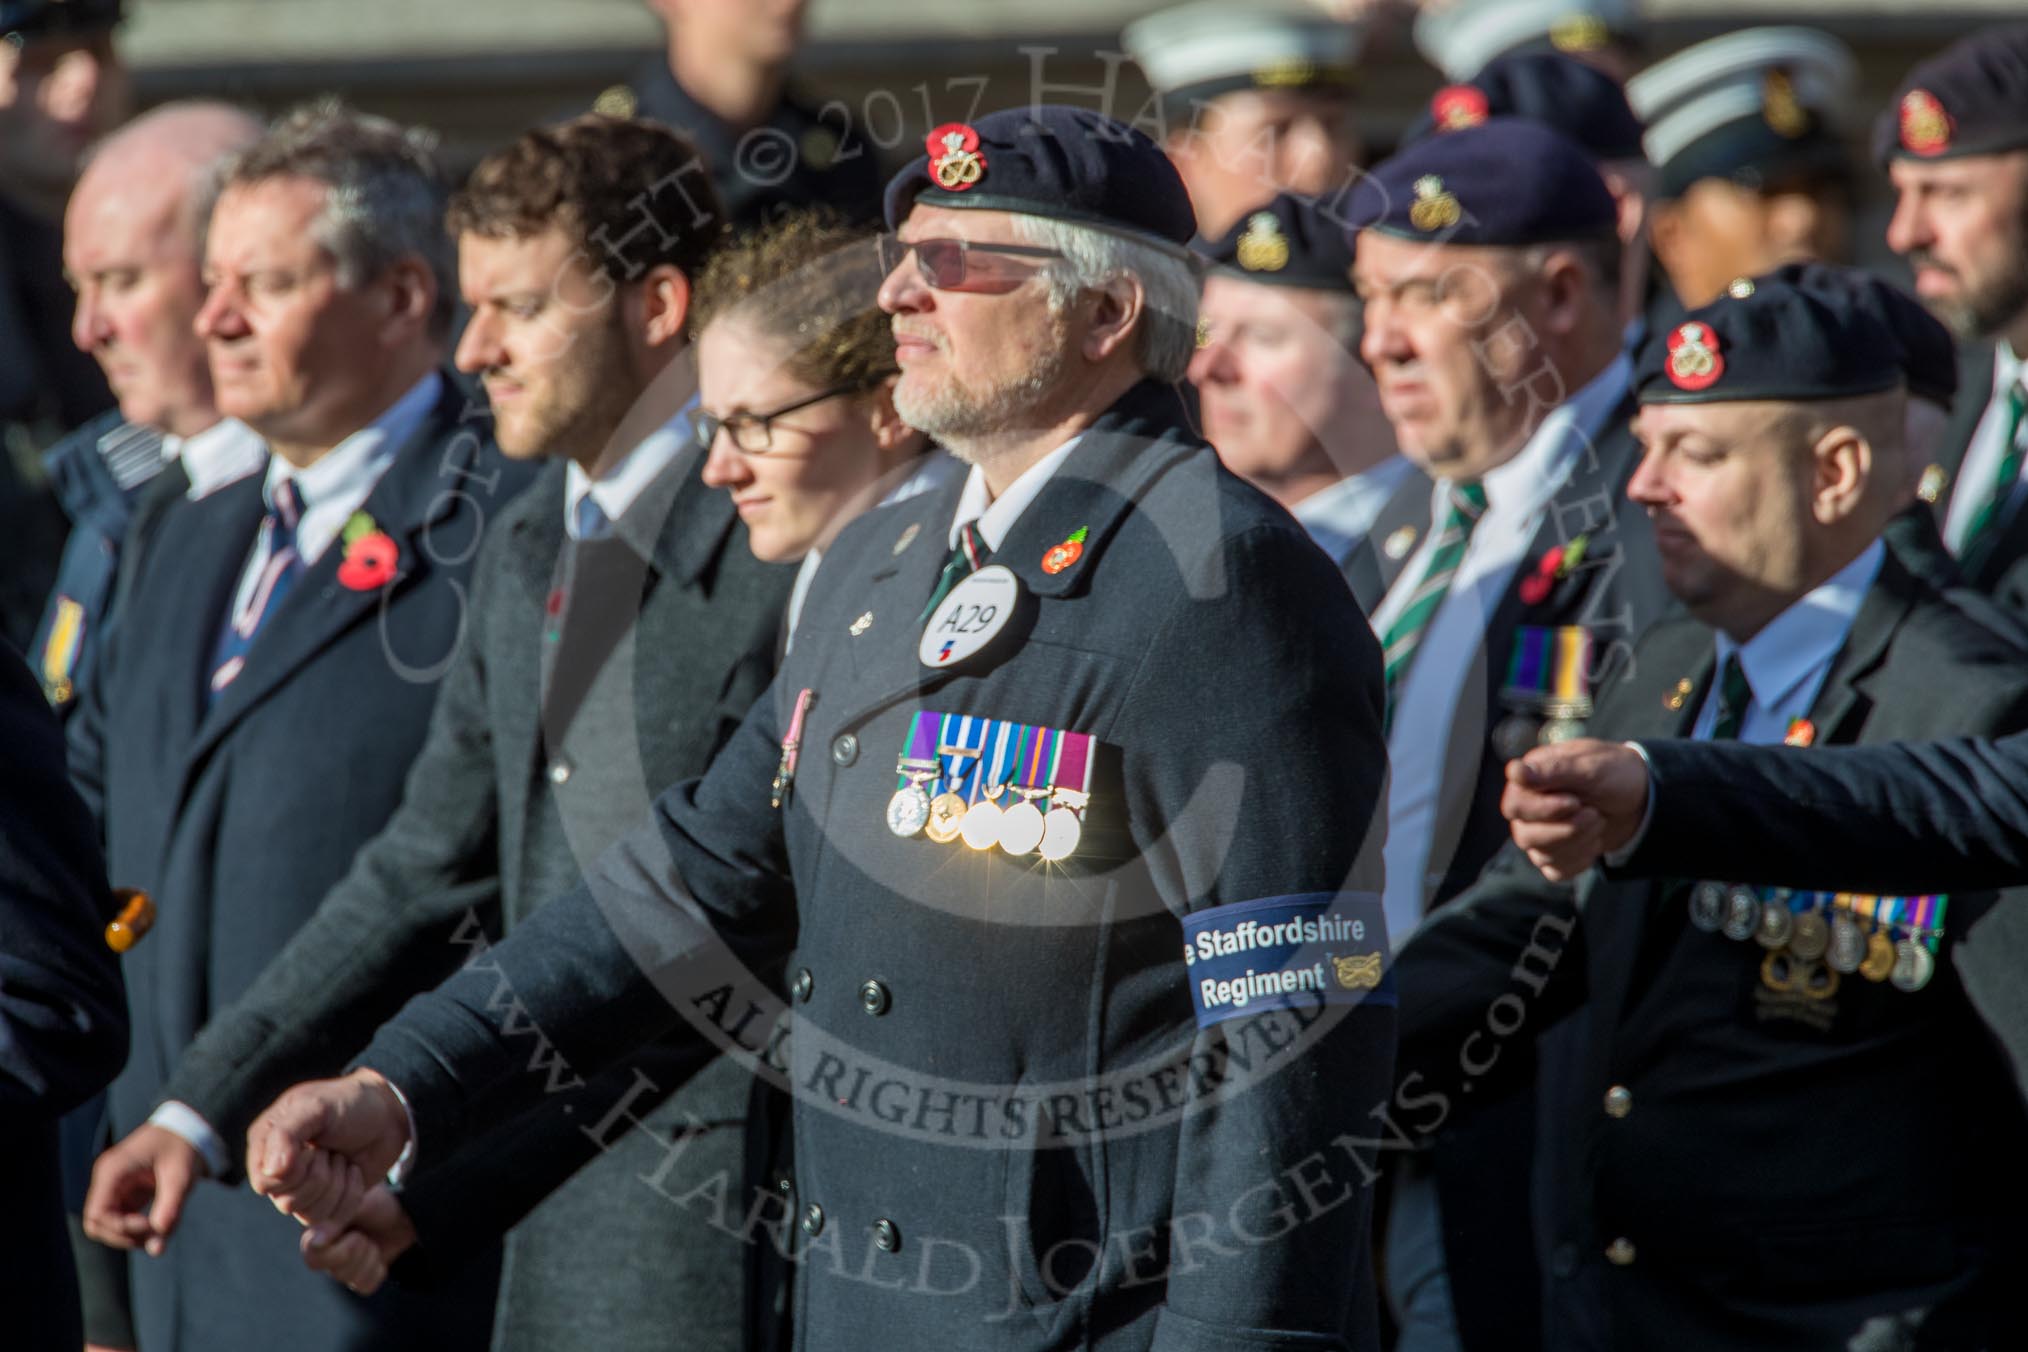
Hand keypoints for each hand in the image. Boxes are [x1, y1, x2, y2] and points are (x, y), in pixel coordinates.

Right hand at [82, 1123, 207, 1255]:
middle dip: (124, 1236)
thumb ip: (169, 1211)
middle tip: (157, 1235)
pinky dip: (139, 1230)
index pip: (98, 1214)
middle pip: (97, 1224)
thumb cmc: (183, 1146)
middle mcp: (107, 1180)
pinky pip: (123, 1221)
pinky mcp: (125, 1195)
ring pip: (108, 1226)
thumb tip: (156, 1249)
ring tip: (162, 1231)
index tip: (150, 1225)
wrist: (188, 1128)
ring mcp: (114, 1188)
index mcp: (113, 1170)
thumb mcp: (180, 1177)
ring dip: (132, 1236)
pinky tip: (162, 1226)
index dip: (120, 1229)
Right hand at [246, 1069, 410, 1229]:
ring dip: (337, 1184)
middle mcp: (278, 1171)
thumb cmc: (350, 1103)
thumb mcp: (318, 1106)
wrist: (389, 1115)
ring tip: (342, 1157)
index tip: (313, 1147)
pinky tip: (353, 1171)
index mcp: (266, 1143)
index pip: (264, 1183)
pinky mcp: (325, 1202)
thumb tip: (271, 1171)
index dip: (292, 1172)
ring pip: (310, 1215)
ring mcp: (301, 1189)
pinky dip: (351, 1195)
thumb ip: (287, 1133)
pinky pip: (332, 1220)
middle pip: (287, 1203)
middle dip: (320, 1176)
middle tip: (330, 1149)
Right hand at [302, 1184, 415, 1295]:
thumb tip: (315, 1243)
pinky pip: (365, 1286)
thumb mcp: (355, 1202)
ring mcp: (338, 1269)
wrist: (398, 1211)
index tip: (353, 1231)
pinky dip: (377, 1269)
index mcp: (313, 1235)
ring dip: (370, 1255)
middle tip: (362, 1233)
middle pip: (337, 1272)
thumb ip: (333, 1220)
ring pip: (352, 1280)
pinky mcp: (357, 1279)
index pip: (314, 1257)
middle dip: (358, 1249)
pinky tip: (377, 1254)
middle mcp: (321, 1255)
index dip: (340, 1248)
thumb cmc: (373, 1202)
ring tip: (370, 1239)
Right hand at [1502, 739, 1649, 880]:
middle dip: (1566, 829)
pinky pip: (1556, 871)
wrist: (1639, 796)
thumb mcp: (1590, 766)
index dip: (1542, 810)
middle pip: (1524, 835)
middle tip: (1594, 813)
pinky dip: (1580, 860)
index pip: (1514, 805)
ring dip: (1578, 841)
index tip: (1575, 801)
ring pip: (1540, 855)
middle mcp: (1528, 808)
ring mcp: (1539, 834)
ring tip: (1598, 820)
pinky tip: (1594, 840)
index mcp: (1530, 780)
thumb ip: (1552, 770)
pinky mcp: (1555, 855)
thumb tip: (1514, 772)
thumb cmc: (1613, 773)